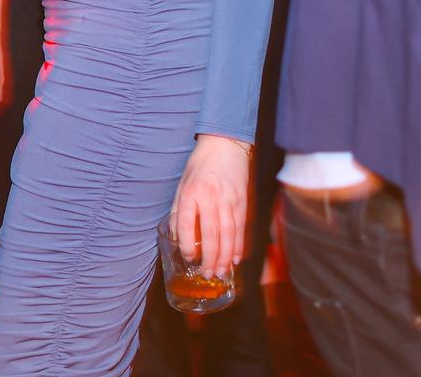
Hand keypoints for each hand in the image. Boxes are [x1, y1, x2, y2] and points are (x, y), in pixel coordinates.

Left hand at [170, 134, 251, 278]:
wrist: (225, 145)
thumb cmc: (200, 166)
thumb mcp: (182, 184)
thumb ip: (179, 210)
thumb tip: (177, 237)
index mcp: (190, 193)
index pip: (186, 223)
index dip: (188, 244)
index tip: (189, 258)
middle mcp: (210, 198)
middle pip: (211, 234)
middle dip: (211, 258)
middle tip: (208, 274)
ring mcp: (229, 200)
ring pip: (229, 234)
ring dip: (226, 257)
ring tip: (222, 272)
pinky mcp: (242, 202)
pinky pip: (241, 228)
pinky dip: (239, 245)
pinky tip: (237, 258)